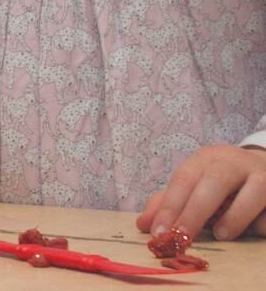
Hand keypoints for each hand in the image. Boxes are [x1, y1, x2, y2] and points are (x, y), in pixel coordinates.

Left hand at [138, 145, 265, 240]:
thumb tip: (143, 225)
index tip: (158, 232)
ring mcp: (262, 175)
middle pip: (213, 183)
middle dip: (194, 213)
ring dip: (235, 217)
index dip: (169, 206)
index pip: (183, 180)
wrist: (265, 167)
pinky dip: (261, 224)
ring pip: (252, 192)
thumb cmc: (222, 182)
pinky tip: (253, 230)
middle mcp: (234, 162)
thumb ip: (169, 203)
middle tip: (182, 238)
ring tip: (221, 234)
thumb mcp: (194, 185)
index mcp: (206, 159)